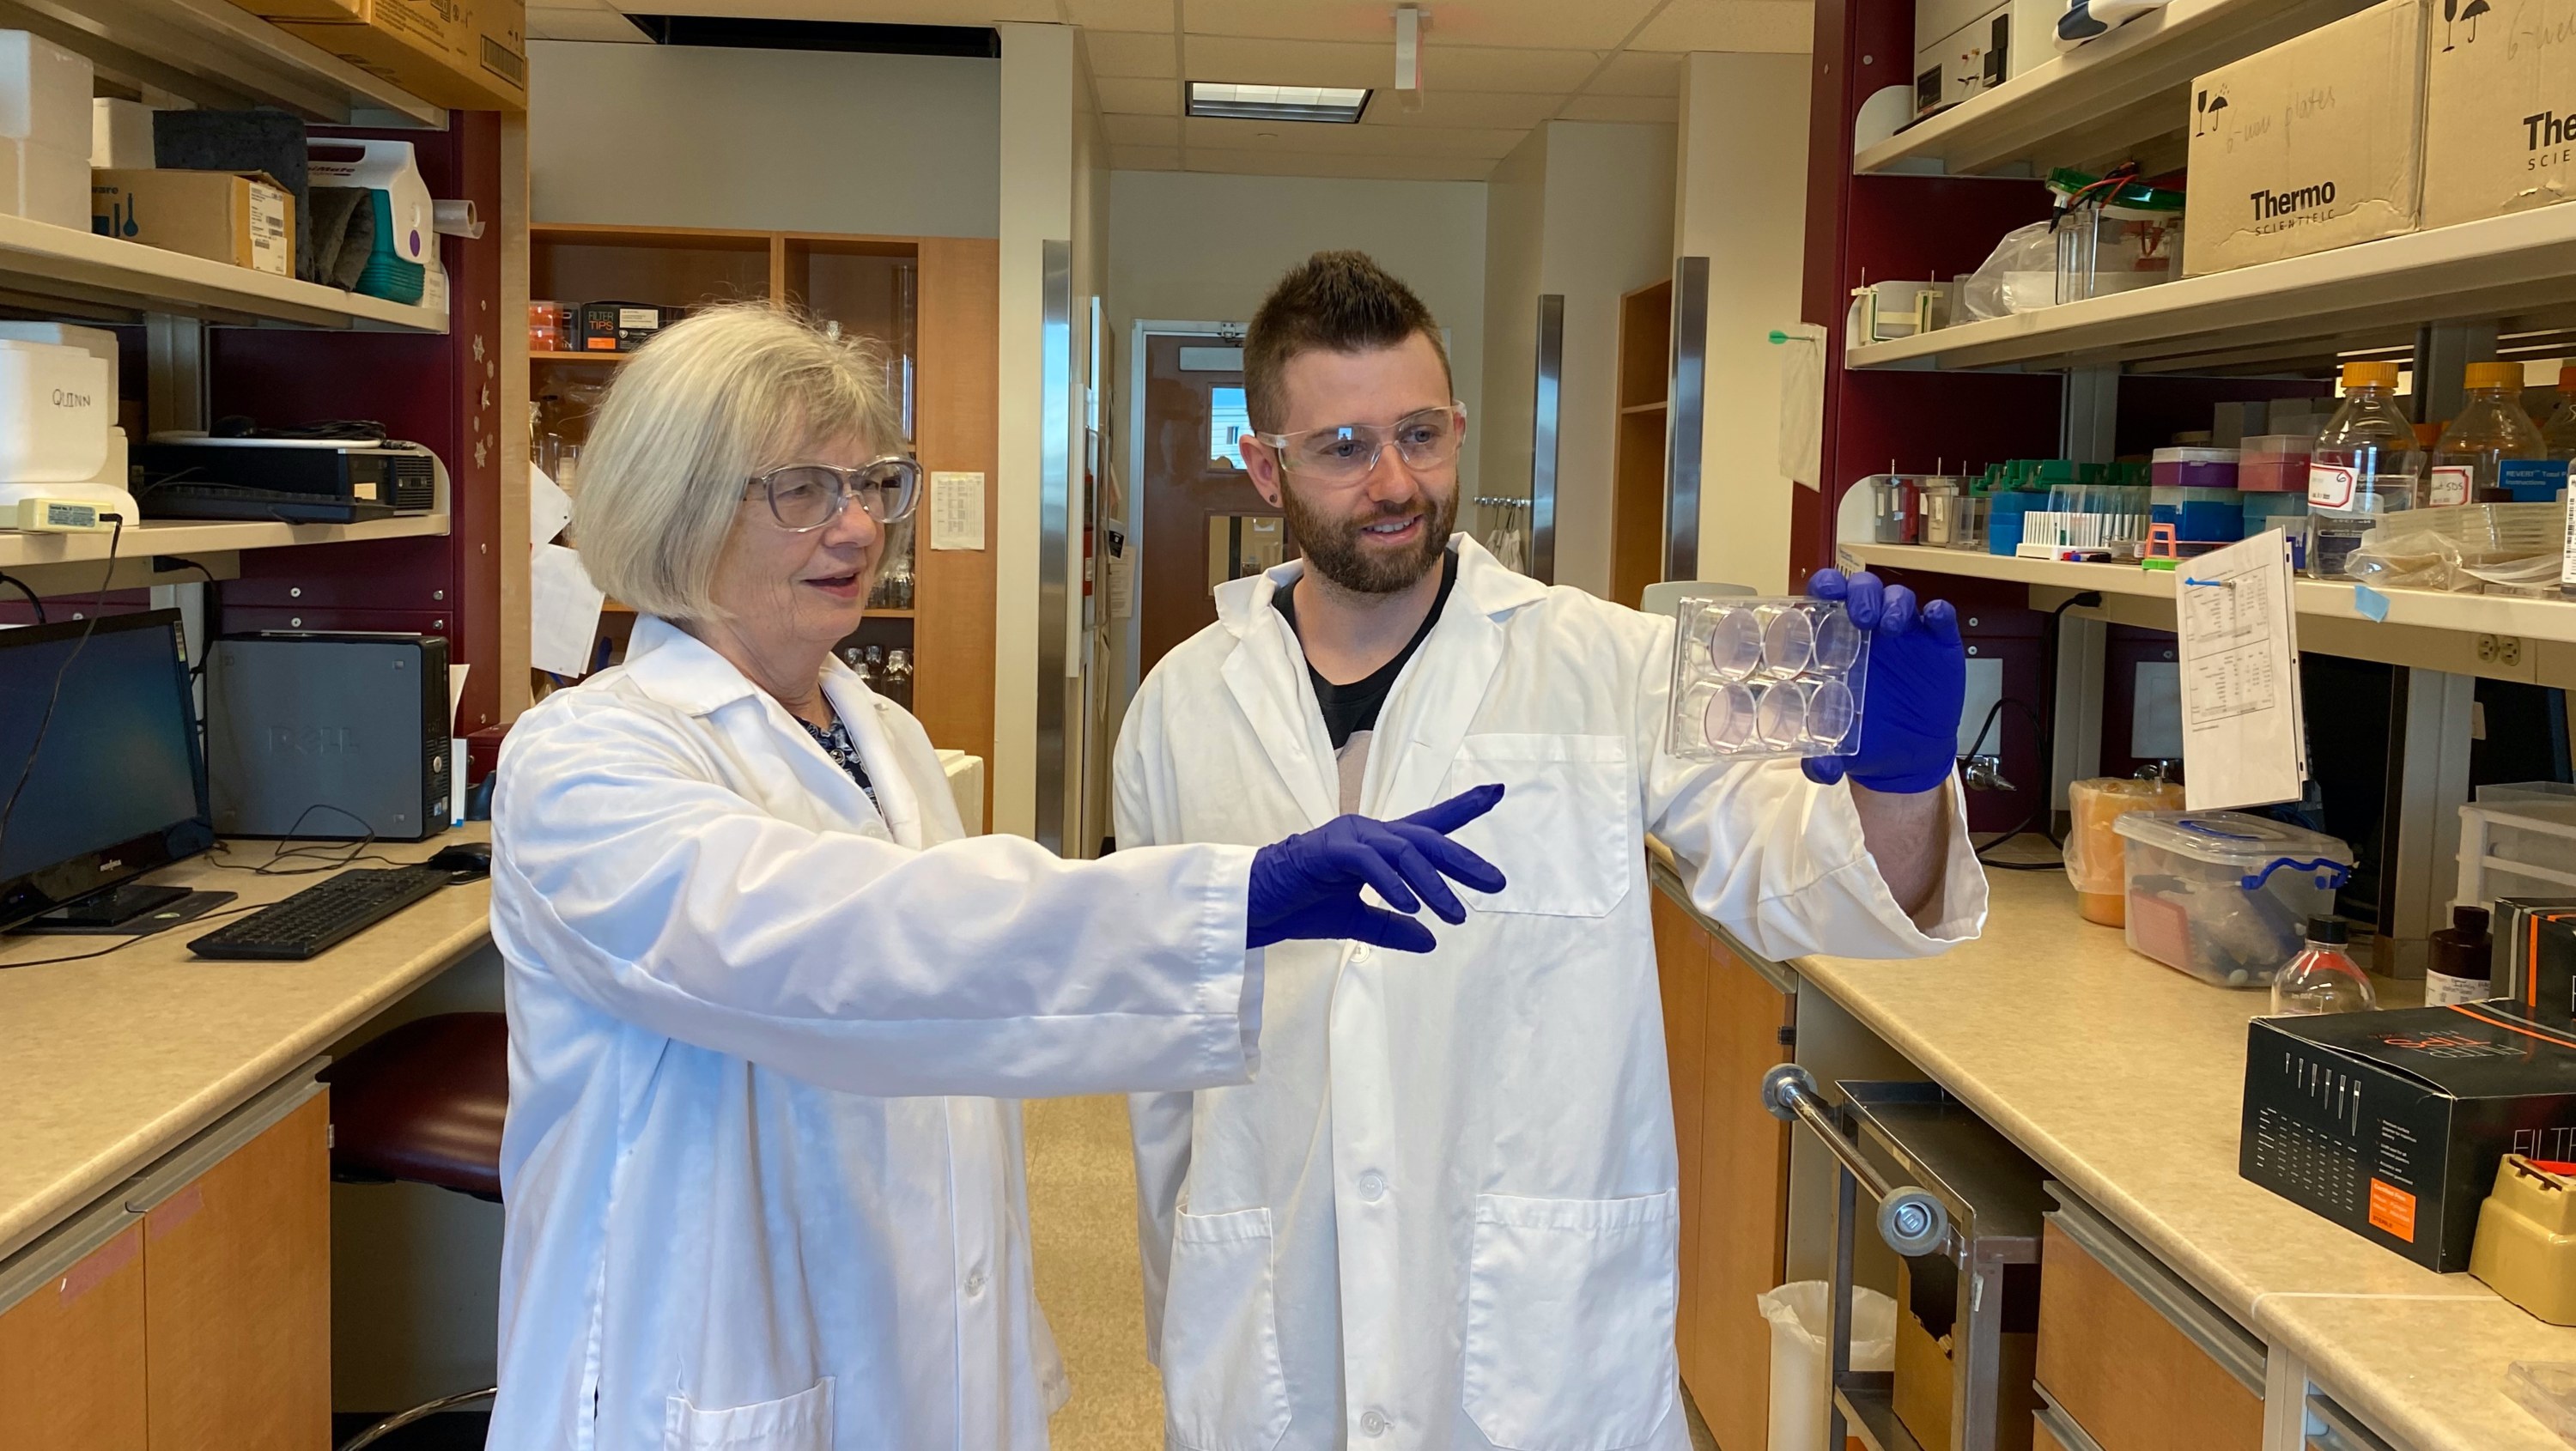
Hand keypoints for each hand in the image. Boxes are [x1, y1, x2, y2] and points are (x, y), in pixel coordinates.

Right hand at [1245, 784, 1508, 951]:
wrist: (1256, 905)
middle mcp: (1369, 833)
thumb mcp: (1356, 922)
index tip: (1496, 793)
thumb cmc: (1300, 906)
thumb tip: (1430, 941)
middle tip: (1496, 882)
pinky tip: (1412, 907)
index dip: (1463, 808)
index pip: (1428, 825)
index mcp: (1378, 846)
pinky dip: (1394, 884)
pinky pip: (1371, 863)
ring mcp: (1350, 837)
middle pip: (1428, 838)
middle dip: (1464, 859)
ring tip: (1456, 914)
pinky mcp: (1331, 850)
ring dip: (1434, 885)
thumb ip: (1392, 928)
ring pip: (1405, 852)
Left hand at [1802, 569, 1964, 794]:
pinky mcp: (1937, 644)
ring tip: (1890, 626)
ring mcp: (1905, 635)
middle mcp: (1869, 631)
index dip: (1825, 588)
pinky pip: (1941, 618)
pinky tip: (1934, 618)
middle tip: (1861, 616)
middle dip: (1861, 592)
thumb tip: (1818, 771)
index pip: (1827, 601)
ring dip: (1894, 602)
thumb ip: (1823, 759)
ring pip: (1899, 597)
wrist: (1907, 757)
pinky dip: (1938, 613)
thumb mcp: (1839, 748)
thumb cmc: (1866, 738)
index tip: (1822, 593)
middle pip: (1863, 589)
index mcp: (1837, 644)